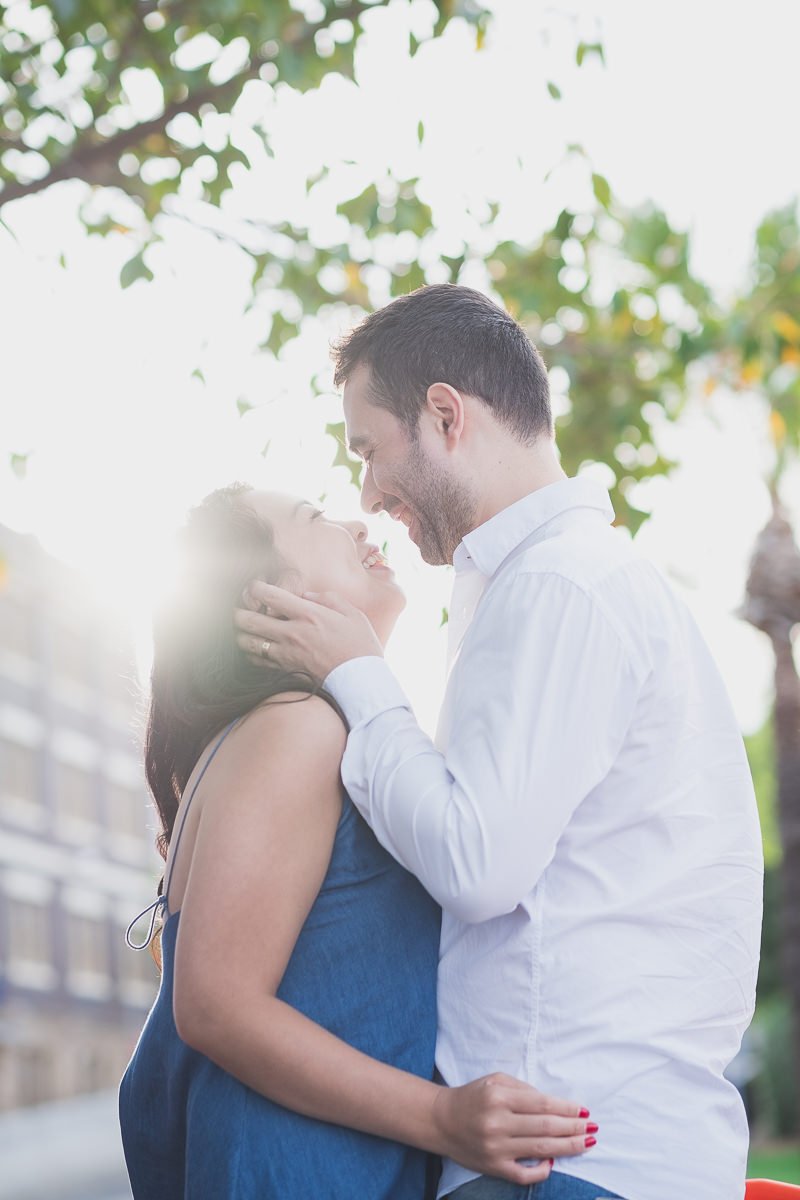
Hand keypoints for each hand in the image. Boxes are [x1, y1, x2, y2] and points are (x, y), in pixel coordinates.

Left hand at [234, 582, 383, 682]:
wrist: (361, 680)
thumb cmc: (360, 646)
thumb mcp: (352, 613)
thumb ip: (328, 598)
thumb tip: (307, 595)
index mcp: (307, 614)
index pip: (270, 596)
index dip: (255, 588)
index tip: (254, 587)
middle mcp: (292, 633)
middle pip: (249, 620)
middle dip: (238, 612)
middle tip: (237, 609)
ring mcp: (286, 654)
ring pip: (248, 643)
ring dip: (240, 634)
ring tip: (241, 629)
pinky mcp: (285, 670)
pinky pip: (257, 661)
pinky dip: (250, 653)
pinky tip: (252, 648)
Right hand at [431, 1073, 595, 1185]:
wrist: (441, 1120)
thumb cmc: (472, 1097)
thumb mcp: (494, 1081)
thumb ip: (523, 1089)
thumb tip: (552, 1104)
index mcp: (498, 1097)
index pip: (541, 1104)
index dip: (566, 1108)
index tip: (583, 1110)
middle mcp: (497, 1122)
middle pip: (545, 1127)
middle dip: (573, 1128)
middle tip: (592, 1128)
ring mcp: (496, 1148)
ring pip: (540, 1149)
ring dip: (567, 1146)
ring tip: (586, 1143)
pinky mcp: (493, 1168)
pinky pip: (523, 1174)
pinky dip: (541, 1170)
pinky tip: (554, 1162)